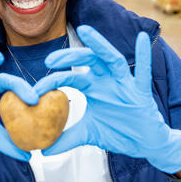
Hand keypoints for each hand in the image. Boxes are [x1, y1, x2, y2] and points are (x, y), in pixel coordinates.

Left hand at [33, 27, 180, 173]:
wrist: (144, 143)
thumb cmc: (118, 132)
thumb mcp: (88, 134)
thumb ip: (65, 139)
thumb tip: (42, 151)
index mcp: (93, 86)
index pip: (70, 78)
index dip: (53, 80)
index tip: (36, 88)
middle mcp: (107, 79)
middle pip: (87, 61)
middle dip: (69, 57)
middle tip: (50, 59)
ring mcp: (125, 83)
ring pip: (112, 59)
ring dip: (99, 44)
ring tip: (85, 30)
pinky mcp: (141, 91)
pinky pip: (143, 71)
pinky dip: (144, 55)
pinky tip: (143, 39)